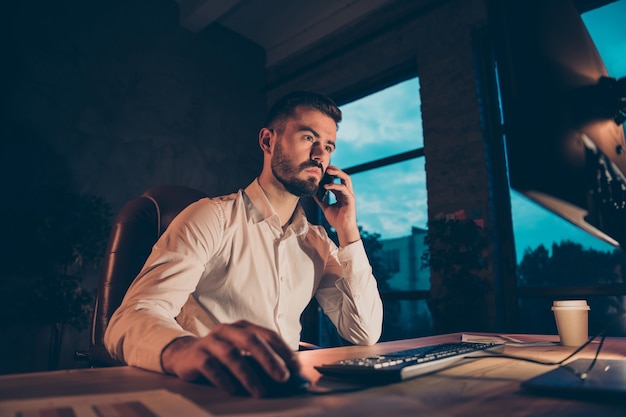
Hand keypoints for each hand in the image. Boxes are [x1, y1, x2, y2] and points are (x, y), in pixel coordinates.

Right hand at [160, 320, 299, 396]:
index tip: (296, 368)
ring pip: (232, 355)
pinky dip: (224, 379)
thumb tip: (287, 376)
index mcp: (243, 327)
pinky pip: (211, 367)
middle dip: (269, 359)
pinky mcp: (197, 355)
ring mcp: (211, 341)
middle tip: (282, 377)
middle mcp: (228, 330)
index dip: (284, 350)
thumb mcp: (242, 352)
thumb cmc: (221, 355)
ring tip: (260, 392)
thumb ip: (261, 360)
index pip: (268, 335)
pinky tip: (233, 390)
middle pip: (251, 341)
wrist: (184, 355)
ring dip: (248, 375)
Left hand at [314, 165, 360, 246]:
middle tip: (326, 166)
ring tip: (328, 170)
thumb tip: (313, 193)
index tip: (321, 170)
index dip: (330, 174)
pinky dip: (335, 185)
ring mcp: (349, 195)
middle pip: (343, 176)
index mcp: (341, 194)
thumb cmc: (336, 220)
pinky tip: (326, 186)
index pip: (337, 180)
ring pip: (346, 179)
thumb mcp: (326, 207)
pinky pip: (343, 188)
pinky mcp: (351, 199)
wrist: (343, 229)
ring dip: (337, 173)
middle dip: (335, 170)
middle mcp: (346, 192)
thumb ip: (321, 200)